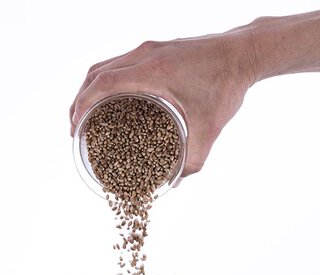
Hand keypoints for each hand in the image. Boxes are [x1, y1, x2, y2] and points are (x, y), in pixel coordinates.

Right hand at [69, 30, 256, 175]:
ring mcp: (149, 49)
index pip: (103, 83)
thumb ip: (194, 160)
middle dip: (79, 99)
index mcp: (153, 71)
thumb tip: (176, 182)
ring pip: (105, 65)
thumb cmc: (227, 85)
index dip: (82, 104)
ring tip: (85, 114)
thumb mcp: (210, 128)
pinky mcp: (155, 49)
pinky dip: (106, 81)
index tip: (75, 126)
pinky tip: (111, 100)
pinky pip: (119, 62)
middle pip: (96, 73)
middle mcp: (146, 55)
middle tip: (76, 126)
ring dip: (90, 89)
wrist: (244, 53)